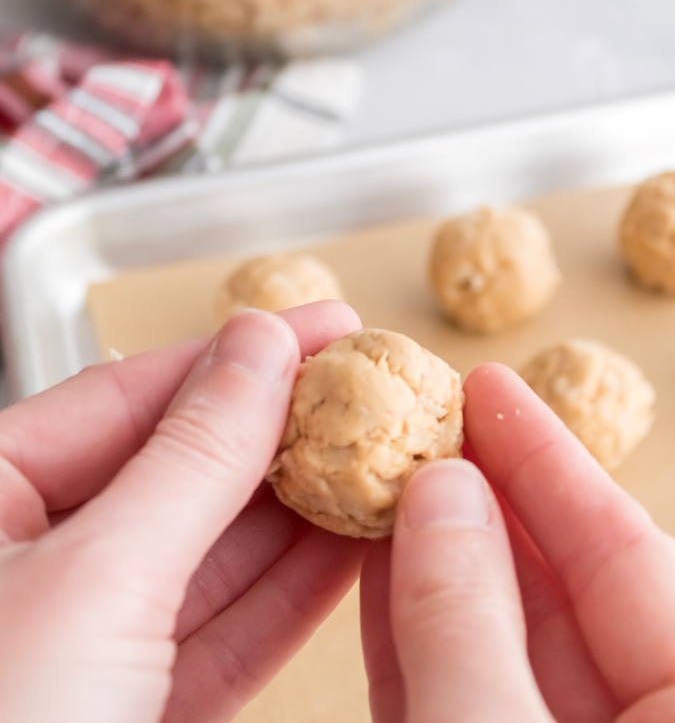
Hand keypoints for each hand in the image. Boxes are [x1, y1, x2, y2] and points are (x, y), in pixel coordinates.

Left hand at [0, 300, 365, 722]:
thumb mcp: (96, 581)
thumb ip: (190, 461)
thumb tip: (262, 348)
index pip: (122, 395)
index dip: (233, 356)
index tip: (325, 326)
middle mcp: (28, 562)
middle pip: (174, 473)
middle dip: (276, 436)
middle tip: (366, 393)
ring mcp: (82, 638)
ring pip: (206, 555)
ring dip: (299, 515)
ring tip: (377, 461)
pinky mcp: (132, 706)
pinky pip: (217, 633)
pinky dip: (287, 596)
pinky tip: (349, 549)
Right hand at [361, 363, 674, 722]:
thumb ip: (466, 621)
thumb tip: (442, 489)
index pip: (628, 553)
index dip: (549, 460)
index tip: (488, 385)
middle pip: (560, 592)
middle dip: (482, 506)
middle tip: (425, 431)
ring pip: (500, 646)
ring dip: (434, 567)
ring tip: (384, 488)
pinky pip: (459, 699)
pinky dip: (415, 642)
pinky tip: (374, 575)